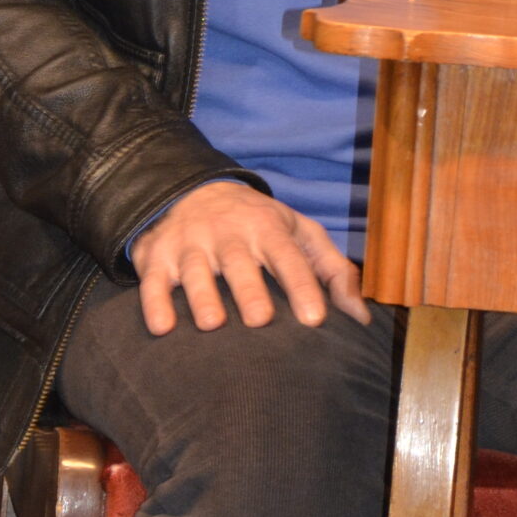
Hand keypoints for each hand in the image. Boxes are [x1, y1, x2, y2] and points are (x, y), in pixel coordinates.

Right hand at [130, 180, 369, 336]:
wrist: (193, 189)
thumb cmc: (258, 223)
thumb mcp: (299, 234)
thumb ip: (333, 272)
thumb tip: (363, 317)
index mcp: (267, 228)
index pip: (288, 257)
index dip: (302, 285)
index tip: (315, 319)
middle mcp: (228, 233)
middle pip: (239, 262)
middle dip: (249, 289)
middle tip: (260, 320)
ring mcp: (191, 243)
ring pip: (195, 270)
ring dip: (202, 296)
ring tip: (212, 325)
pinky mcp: (158, 255)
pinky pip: (153, 279)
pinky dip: (155, 302)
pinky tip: (162, 327)